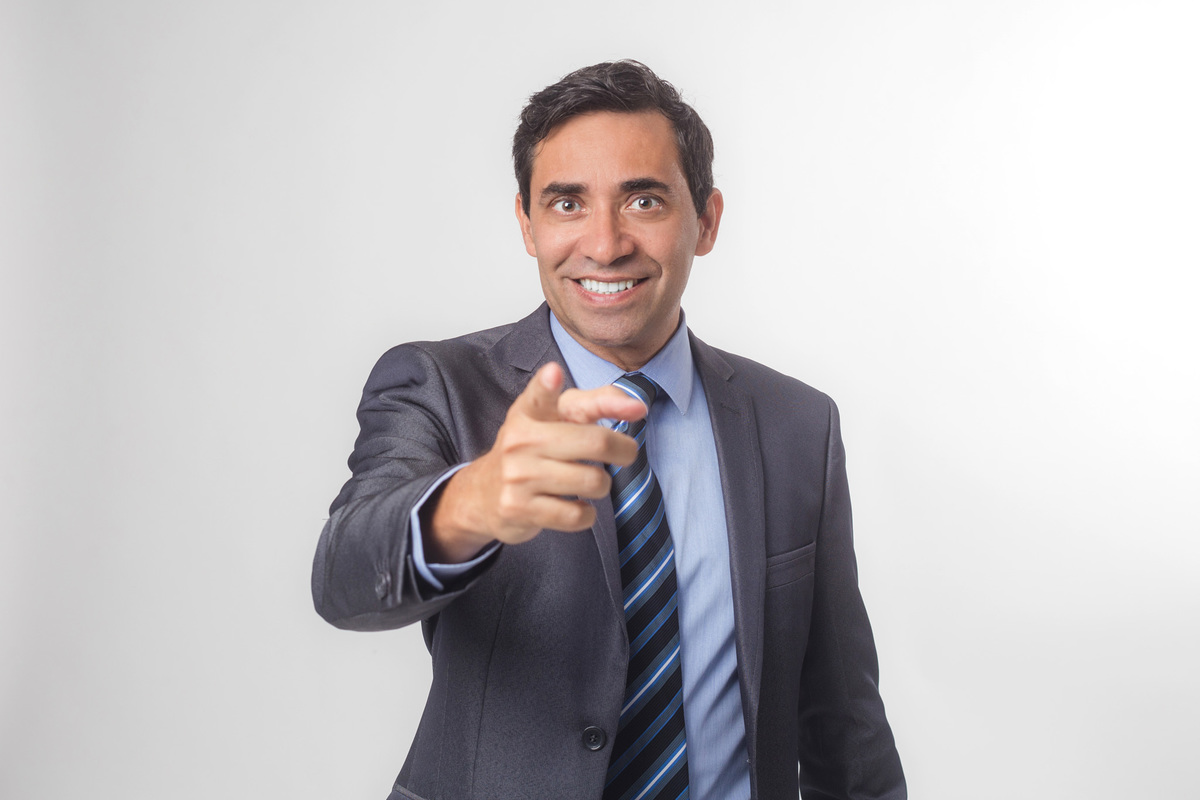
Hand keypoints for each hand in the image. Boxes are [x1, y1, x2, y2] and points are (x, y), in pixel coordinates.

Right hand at [426, 362, 647, 562]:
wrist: (485, 492)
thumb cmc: (534, 448)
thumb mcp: (558, 417)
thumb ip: (599, 403)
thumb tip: (638, 407)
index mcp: (529, 412)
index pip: (538, 395)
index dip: (547, 385)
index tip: (554, 373)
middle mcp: (520, 441)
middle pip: (595, 443)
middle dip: (623, 450)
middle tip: (625, 453)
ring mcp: (517, 476)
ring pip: (592, 481)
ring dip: (602, 484)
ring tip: (590, 481)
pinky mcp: (519, 509)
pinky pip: (577, 515)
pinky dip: (587, 513)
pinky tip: (576, 504)